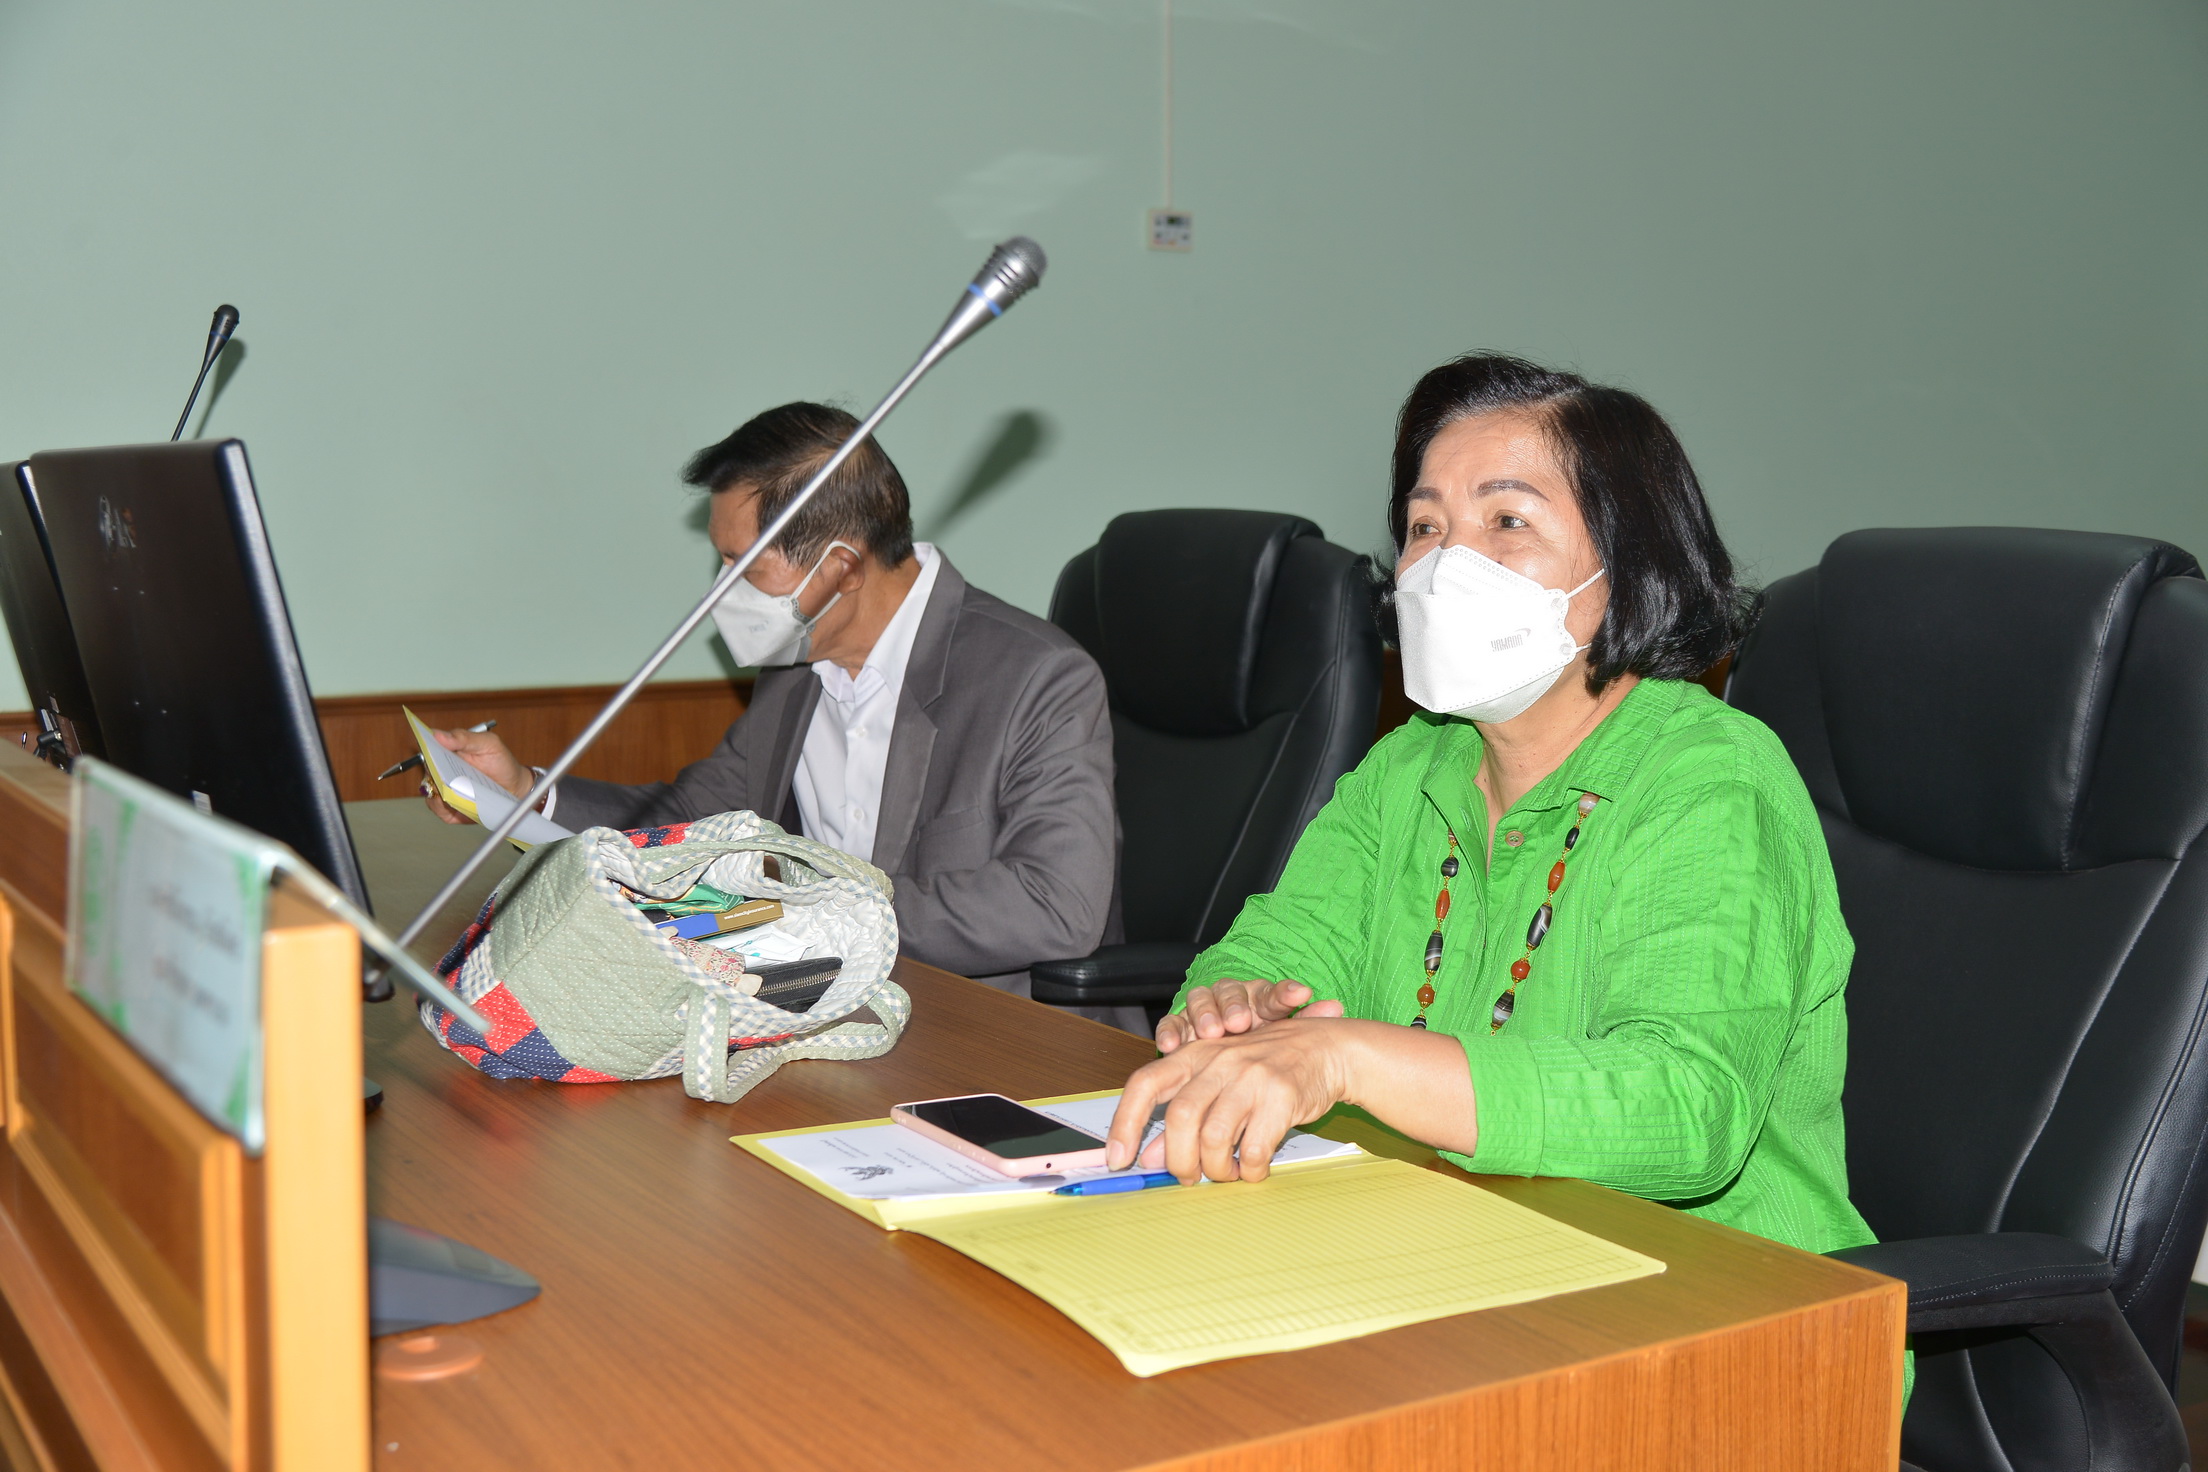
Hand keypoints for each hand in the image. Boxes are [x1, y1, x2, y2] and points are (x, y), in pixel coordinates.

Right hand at [418, 727, 530, 825]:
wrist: (514, 787)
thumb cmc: (501, 762)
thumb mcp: (488, 744)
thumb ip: (464, 738)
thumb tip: (438, 734)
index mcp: (449, 749)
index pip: (428, 746)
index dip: (426, 748)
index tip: (431, 752)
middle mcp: (442, 768)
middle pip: (426, 770)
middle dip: (433, 773)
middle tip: (447, 775)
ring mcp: (444, 787)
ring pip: (428, 789)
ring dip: (437, 791)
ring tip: (455, 790)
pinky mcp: (448, 805)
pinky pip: (436, 808)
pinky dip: (442, 807)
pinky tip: (454, 802)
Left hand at [1104, 1022, 1355, 1183]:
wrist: (1328, 1049)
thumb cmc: (1269, 1068)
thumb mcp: (1219, 1083)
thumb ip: (1182, 1118)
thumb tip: (1148, 1158)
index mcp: (1195, 1053)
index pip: (1144, 1083)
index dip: (1124, 1122)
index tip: (1117, 1159)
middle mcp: (1218, 1060)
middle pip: (1179, 1117)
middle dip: (1177, 1159)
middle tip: (1186, 1177)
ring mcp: (1251, 1076)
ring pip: (1214, 1137)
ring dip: (1215, 1169)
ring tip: (1224, 1174)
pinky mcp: (1282, 1094)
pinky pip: (1253, 1149)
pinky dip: (1248, 1170)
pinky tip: (1252, 1170)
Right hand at [1154, 979, 1344, 1053]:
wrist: (1226, 1058)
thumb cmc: (1260, 1046)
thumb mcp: (1284, 1037)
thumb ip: (1307, 1021)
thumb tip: (1336, 1007)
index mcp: (1259, 1000)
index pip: (1272, 992)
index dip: (1285, 994)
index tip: (1300, 996)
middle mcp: (1230, 999)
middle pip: (1230, 991)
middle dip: (1235, 1005)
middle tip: (1241, 1021)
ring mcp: (1202, 1010)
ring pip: (1199, 1001)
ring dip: (1203, 1015)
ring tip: (1210, 1032)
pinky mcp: (1178, 1025)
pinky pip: (1171, 1023)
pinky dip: (1171, 1031)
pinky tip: (1173, 1044)